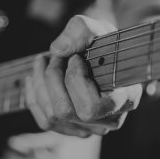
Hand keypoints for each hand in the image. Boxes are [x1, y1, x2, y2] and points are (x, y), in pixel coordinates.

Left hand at [26, 15, 141, 136]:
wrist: (106, 58)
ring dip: (41, 85)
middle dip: (52, 79)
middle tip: (54, 57)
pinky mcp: (73, 129)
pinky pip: (45, 122)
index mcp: (125, 99)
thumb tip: (57, 50)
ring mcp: (91, 129)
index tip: (75, 58)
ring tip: (42, 61)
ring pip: (52, 117)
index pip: (90, 107)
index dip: (75, 80)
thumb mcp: (98, 29)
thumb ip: (81, 31)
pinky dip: (34, 98)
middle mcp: (109, 121)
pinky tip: (34, 78)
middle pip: (65, 111)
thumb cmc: (105, 44)